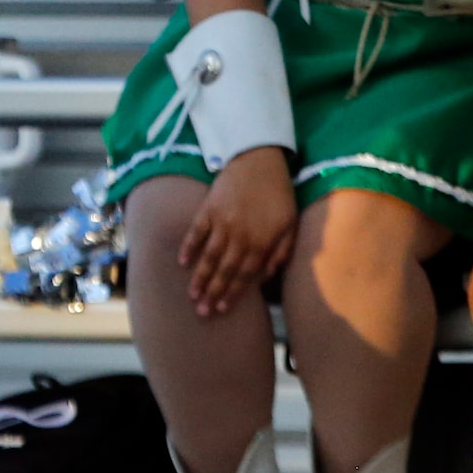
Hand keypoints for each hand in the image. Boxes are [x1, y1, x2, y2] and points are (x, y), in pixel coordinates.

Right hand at [179, 147, 296, 315]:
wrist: (259, 159)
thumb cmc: (278, 193)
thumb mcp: (290, 222)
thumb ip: (281, 251)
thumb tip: (266, 276)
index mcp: (261, 241)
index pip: (244, 275)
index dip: (233, 293)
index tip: (222, 308)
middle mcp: (239, 235)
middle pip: (224, 270)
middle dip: (213, 293)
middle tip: (202, 313)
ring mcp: (221, 222)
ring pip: (208, 256)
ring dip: (199, 277)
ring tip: (191, 295)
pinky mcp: (208, 208)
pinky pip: (196, 232)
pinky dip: (189, 247)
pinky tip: (183, 262)